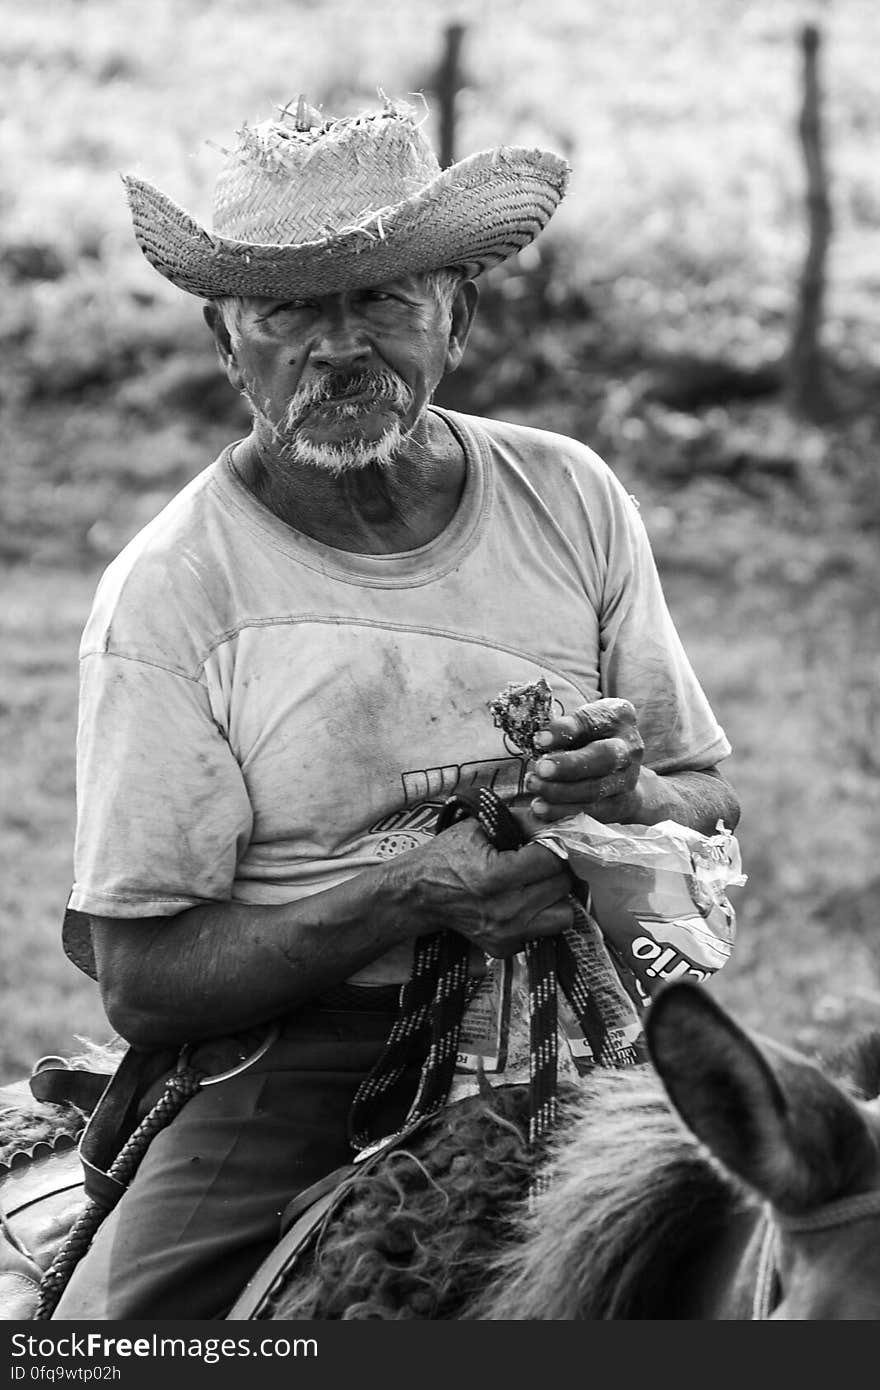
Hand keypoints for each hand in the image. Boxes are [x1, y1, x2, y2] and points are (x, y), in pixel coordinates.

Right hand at [399, 817, 573, 957]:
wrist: (419, 894)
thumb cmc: (447, 856)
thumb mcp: (478, 826)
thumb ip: (520, 820)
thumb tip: (554, 821)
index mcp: (496, 876)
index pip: (553, 860)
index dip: (554, 845)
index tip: (547, 842)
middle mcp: (505, 910)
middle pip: (562, 886)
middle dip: (557, 869)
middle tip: (542, 861)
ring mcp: (507, 933)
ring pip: (564, 914)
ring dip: (556, 896)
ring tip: (538, 884)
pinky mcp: (506, 948)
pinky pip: (545, 931)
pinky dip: (540, 916)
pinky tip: (522, 903)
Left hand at [525, 697, 644, 824]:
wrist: (619, 770)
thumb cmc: (590, 737)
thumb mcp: (578, 722)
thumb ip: (563, 729)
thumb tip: (542, 741)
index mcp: (618, 716)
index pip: (593, 720)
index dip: (565, 731)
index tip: (540, 740)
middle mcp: (630, 747)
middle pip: (604, 758)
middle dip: (569, 766)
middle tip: (539, 769)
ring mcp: (628, 779)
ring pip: (595, 790)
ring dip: (560, 791)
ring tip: (534, 786)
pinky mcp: (620, 805)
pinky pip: (591, 813)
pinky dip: (563, 812)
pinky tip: (541, 809)